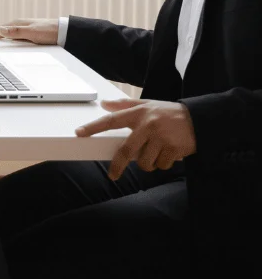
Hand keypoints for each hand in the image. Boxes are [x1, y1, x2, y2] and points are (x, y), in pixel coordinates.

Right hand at [0, 18, 58, 44]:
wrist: (64, 32)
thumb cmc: (49, 32)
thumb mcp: (31, 33)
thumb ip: (16, 32)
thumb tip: (0, 30)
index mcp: (17, 23)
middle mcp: (20, 25)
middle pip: (3, 32)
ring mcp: (25, 29)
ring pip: (10, 36)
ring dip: (4, 41)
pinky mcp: (30, 34)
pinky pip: (17, 38)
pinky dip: (12, 43)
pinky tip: (14, 49)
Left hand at [76, 99, 196, 179]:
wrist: (200, 119)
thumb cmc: (168, 113)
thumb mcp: (147, 104)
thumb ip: (125, 105)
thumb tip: (104, 104)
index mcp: (139, 113)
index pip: (111, 120)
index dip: (94, 127)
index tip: (79, 133)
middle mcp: (148, 125)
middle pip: (126, 150)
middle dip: (118, 165)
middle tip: (113, 175)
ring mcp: (161, 138)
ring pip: (144, 162)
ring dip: (148, 163)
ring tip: (155, 153)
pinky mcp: (174, 149)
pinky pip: (161, 165)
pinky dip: (162, 164)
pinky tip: (168, 154)